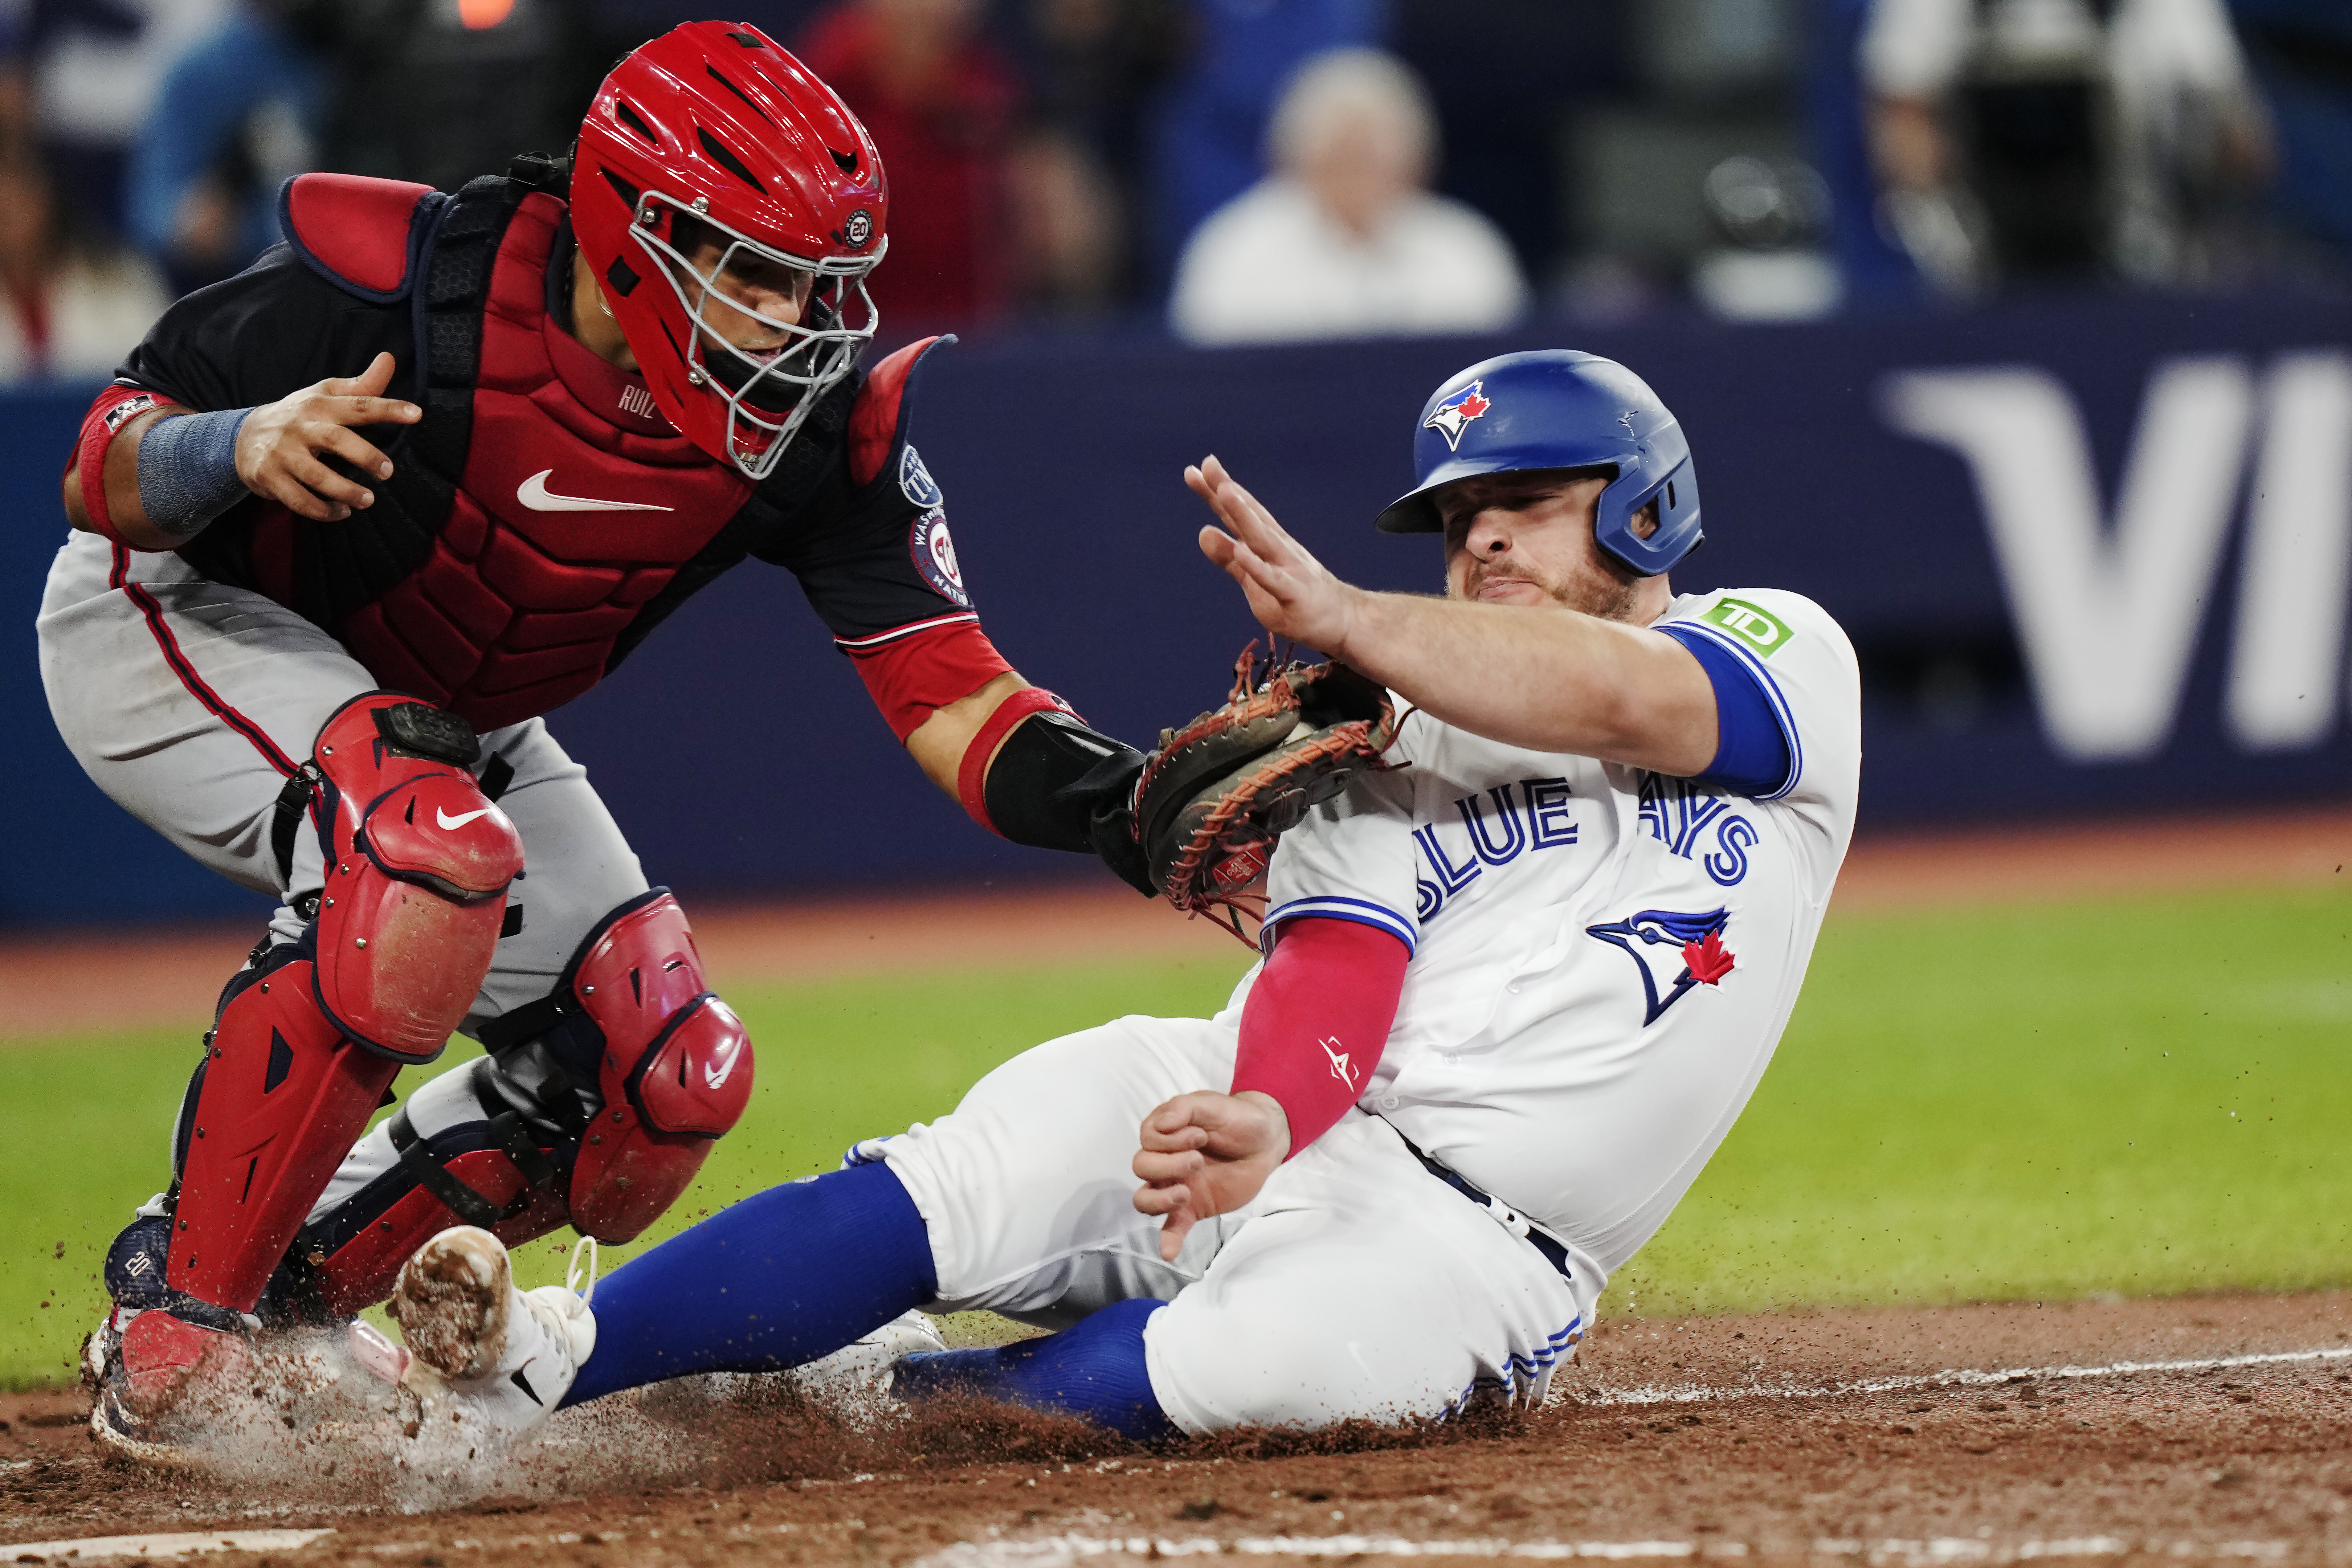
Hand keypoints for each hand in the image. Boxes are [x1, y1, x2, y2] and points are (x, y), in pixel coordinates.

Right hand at [234, 352, 420, 521]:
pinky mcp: (268, 476)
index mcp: (318, 405)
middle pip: (336, 440)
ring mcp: (282, 452)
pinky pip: (298, 499)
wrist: (243, 436)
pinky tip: (341, 512)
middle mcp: (299, 426)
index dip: (387, 408)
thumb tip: (389, 358)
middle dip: (366, 456)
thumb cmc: (299, 416)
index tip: (416, 414)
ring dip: (345, 491)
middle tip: (388, 472)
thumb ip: (361, 386)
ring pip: (316, 475)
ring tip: (368, 500)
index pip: (358, 404)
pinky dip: (322, 510)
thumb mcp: (325, 396)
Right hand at [1132, 1089, 1289, 1261]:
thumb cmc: (1237, 1118)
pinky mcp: (1192, 1208)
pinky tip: (1168, 1252)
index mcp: (1165, 1132)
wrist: (1265, 1141)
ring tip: (1186, 1194)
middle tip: (1199, 1160)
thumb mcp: (1212, 1104)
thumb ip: (1183, 1108)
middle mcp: (1165, 1159)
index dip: (1169, 1139)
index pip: (1147, 1139)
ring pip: (1144, 1199)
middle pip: (1142, 1167)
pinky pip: (1172, 1228)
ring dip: (1159, 1199)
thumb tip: (1160, 1124)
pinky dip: (1167, 1241)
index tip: (1200, 1134)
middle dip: (1168, 1165)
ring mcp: (1176, 1185)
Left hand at [1187, 455, 1364, 657]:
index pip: (1241, 514)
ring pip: (1262, 539)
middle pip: (1250, 517)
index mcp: (1268, 544)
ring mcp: (1289, 569)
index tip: (1196, 469)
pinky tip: (1241, 550)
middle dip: (1228, 491)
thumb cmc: (1297, 597)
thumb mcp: (1255, 578)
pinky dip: (1257, 565)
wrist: (1343, 621)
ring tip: (1224, 491)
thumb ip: (1229, 558)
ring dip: (1243, 514)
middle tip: (1207, 465)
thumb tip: (1203, 532)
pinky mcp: (1295, 595)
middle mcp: (1279, 549)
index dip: (1219, 491)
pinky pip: (1274, 580)